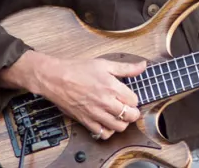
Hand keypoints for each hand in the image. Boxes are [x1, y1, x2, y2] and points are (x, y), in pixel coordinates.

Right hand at [0, 50, 145, 139]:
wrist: (55, 78)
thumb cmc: (78, 69)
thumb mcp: (104, 64)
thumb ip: (126, 68)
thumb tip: (143, 66)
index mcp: (112, 87)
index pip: (134, 100)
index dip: (134, 99)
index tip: (130, 97)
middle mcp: (105, 102)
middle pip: (130, 116)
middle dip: (132, 113)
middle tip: (128, 108)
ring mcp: (96, 113)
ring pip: (119, 127)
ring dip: (122, 123)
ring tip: (119, 116)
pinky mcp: (86, 121)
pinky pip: (102, 133)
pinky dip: (108, 131)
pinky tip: (107, 122)